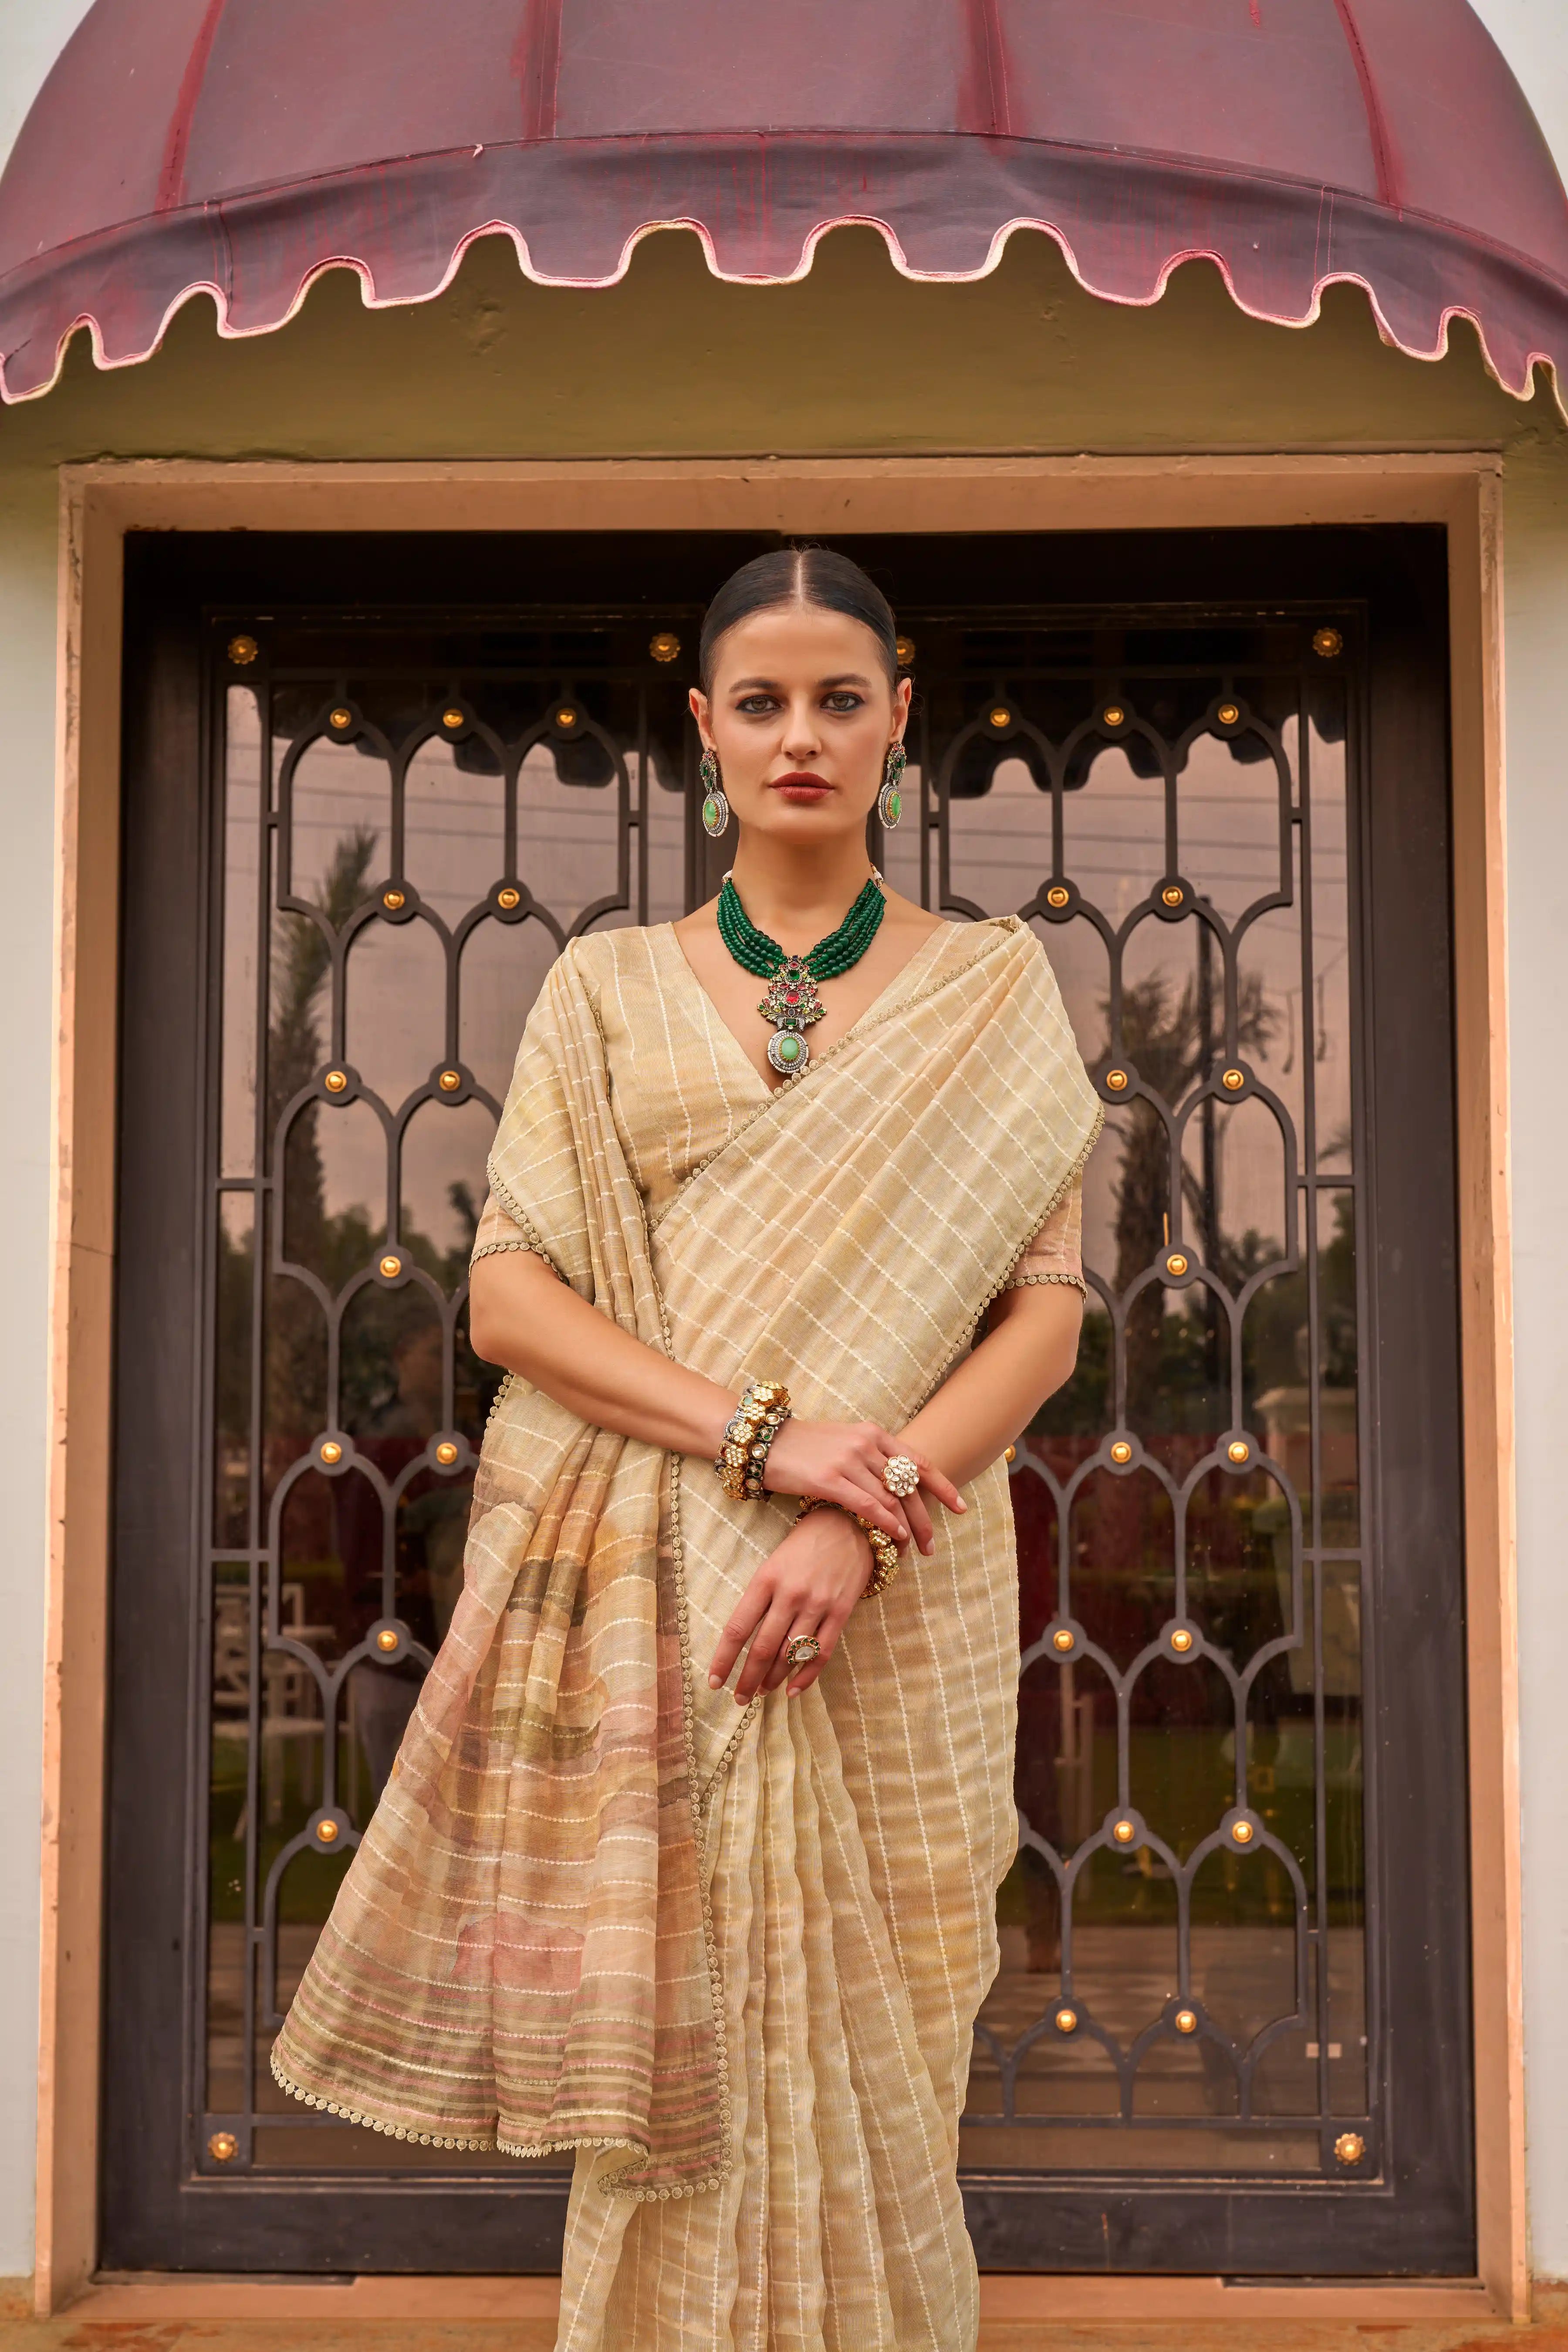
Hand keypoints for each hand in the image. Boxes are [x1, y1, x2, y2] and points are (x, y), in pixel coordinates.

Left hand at [707, 1510, 872, 1702]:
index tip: (714, 1682)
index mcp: (766, 1579)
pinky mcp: (841, 1612)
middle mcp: (790, 1594)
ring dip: (772, 1680)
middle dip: (747, 1679)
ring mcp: (817, 1604)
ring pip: (790, 1655)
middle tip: (739, 1698)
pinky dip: (805, 1677)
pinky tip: (792, 1690)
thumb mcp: (773, 1564)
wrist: (850, 1524)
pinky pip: (821, 1653)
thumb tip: (743, 1640)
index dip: (723, 1660)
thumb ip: (760, 1599)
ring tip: (761, 1692)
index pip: (738, 1628)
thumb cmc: (804, 1546)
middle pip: (762, 1648)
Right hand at [762, 1419, 964, 1554]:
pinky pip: (867, 1504)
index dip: (943, 1486)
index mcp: (873, 1433)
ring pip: (891, 1498)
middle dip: (926, 1517)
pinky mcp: (829, 1478)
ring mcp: (848, 1459)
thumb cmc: (805, 1446)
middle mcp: (865, 1443)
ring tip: (914, 1550)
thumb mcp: (844, 1442)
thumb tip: (895, 1485)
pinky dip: (885, 1523)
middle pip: (908, 1485)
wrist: (765, 1441)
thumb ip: (871, 1458)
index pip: (919, 1461)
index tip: (960, 1508)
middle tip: (933, 1545)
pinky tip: (894, 1538)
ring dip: (907, 1527)